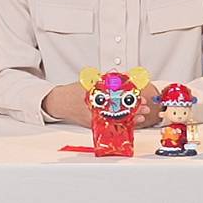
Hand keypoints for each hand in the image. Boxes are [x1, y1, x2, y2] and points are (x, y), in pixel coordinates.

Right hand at [41, 81, 161, 128]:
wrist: (58, 103)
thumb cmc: (71, 92)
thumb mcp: (89, 83)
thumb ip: (106, 81)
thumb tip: (125, 77)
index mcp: (94, 103)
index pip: (116, 102)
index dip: (130, 101)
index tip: (139, 98)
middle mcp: (95, 115)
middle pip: (118, 113)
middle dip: (133, 110)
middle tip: (145, 107)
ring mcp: (95, 122)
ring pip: (116, 121)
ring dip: (130, 119)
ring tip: (142, 116)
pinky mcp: (95, 125)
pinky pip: (110, 125)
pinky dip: (121, 123)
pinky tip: (130, 122)